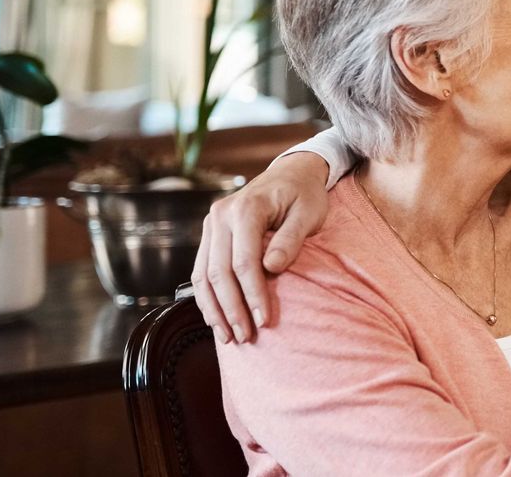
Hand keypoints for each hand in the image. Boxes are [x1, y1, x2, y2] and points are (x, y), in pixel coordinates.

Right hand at [192, 151, 330, 343]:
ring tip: (229, 337)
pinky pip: (201, 270)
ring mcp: (212, 225)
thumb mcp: (309, 212)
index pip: (244, 261)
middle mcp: (221, 216)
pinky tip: (217, 318)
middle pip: (219, 272)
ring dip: (214, 309)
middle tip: (246, 337)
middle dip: (232, 309)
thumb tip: (272, 268)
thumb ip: (291, 239)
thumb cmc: (304, 194)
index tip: (265, 319)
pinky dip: (207, 297)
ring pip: (203, 275)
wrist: (291, 173)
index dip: (253, 293)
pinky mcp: (210, 235)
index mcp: (246, 208)